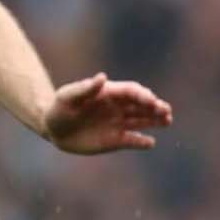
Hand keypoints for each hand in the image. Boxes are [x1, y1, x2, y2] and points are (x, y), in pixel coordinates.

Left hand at [43, 73, 172, 153]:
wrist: (52, 128)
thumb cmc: (59, 108)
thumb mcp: (68, 97)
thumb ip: (85, 89)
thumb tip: (102, 77)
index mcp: (108, 93)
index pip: (131, 91)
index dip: (142, 95)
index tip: (150, 100)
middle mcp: (118, 107)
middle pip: (142, 105)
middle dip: (155, 107)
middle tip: (166, 110)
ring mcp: (118, 123)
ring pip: (143, 120)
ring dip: (156, 120)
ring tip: (167, 121)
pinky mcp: (115, 140)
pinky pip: (133, 140)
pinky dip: (142, 142)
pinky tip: (150, 143)